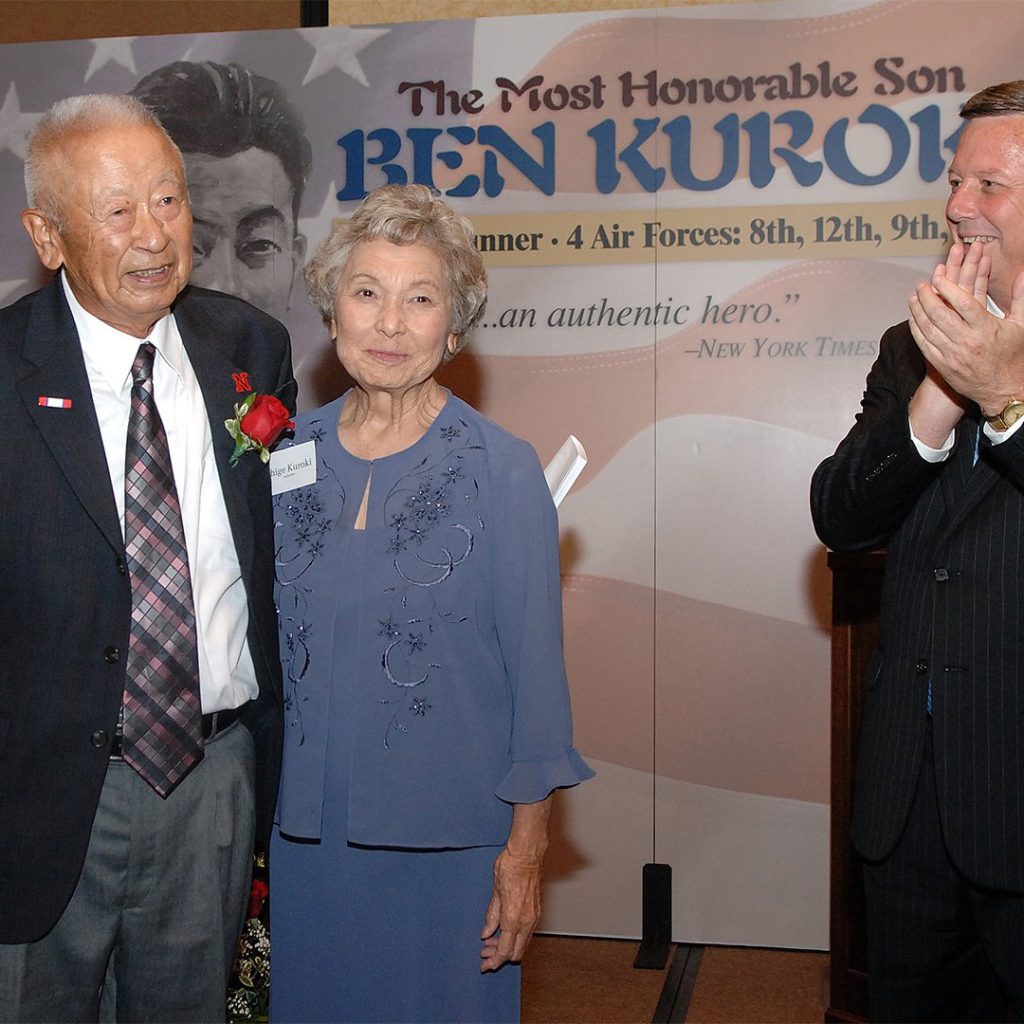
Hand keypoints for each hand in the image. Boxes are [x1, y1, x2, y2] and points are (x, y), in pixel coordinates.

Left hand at [479, 848, 542, 971]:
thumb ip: (492, 916)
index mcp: (513, 919)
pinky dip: (515, 938)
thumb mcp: (495, 893)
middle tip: (485, 953)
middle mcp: (526, 922)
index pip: (504, 951)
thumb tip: (486, 933)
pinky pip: (527, 933)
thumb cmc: (510, 868)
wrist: (527, 855)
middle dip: (500, 957)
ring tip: (491, 942)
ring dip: (508, 947)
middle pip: (515, 953)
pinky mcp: (537, 911)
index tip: (484, 964)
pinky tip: (504, 931)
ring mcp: (534, 917)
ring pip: (522, 944)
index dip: (493, 961)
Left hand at [908, 242, 1023, 414]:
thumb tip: (1021, 274)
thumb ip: (1019, 298)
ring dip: (918, 312)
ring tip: (914, 299)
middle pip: (940, 314)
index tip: (938, 278)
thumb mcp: (1020, 326)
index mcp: (986, 329)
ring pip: (928, 329)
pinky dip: (916, 330)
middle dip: (927, 297)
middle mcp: (967, 341)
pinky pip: (924, 344)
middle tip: (921, 286)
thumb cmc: (1011, 357)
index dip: (947, 288)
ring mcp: (952, 355)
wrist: (1003, 390)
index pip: (962, 303)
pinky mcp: (942, 365)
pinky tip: (913, 320)